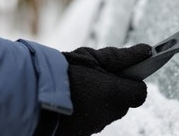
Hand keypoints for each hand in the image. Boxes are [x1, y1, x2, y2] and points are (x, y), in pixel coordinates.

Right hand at [34, 44, 151, 135]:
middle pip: (123, 103)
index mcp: (115, 94)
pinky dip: (88, 110)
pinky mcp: (82, 133)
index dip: (133, 81)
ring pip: (107, 111)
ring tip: (81, 88)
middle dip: (115, 90)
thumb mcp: (94, 57)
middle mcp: (109, 114)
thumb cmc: (63, 72)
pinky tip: (74, 100)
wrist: (30, 95)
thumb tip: (148, 50)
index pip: (140, 93)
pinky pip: (92, 119)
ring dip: (100, 100)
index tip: (124, 73)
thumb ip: (123, 56)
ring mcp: (95, 126)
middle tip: (96, 77)